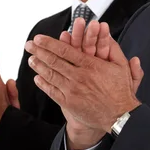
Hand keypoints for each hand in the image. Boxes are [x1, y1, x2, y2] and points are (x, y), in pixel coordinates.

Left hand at [25, 28, 141, 133]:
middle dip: (39, 51)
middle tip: (28, 45)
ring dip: (38, 66)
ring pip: (51, 75)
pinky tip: (38, 77)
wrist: (119, 116)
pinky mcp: (69, 103)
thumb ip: (113, 48)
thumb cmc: (120, 91)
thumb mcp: (121, 66)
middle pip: (53, 61)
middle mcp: (79, 76)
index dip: (49, 43)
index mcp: (90, 65)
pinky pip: (52, 91)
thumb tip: (106, 33)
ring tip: (30, 59)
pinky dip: (43, 84)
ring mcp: (72, 90)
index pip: (64, 50)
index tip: (38, 38)